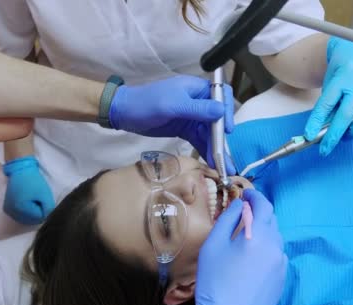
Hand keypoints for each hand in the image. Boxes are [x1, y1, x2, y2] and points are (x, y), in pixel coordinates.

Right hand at [2, 156, 54, 224]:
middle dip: (38, 211)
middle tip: (40, 199)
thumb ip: (48, 209)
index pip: (38, 218)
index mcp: (20, 209)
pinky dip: (26, 212)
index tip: (43, 199)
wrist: (20, 169)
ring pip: (26, 218)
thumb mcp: (45, 195)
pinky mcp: (8, 208)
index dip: (44, 209)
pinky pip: (20, 215)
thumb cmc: (33, 181)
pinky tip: (29, 203)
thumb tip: (46, 217)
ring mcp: (9, 210)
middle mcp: (12, 212)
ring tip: (34, 199)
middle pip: (31, 220)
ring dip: (32, 212)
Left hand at [109, 75, 234, 173]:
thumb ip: (197, 109)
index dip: (228, 112)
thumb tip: (222, 111)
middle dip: (222, 138)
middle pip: (218, 118)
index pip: (222, 96)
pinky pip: (199, 139)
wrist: (125, 112)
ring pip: (209, 132)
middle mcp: (198, 101)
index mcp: (197, 89)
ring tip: (222, 168)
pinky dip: (205, 149)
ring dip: (215, 148)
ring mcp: (191, 116)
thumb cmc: (147, 103)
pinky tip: (211, 162)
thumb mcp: (173, 105)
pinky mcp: (184, 128)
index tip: (228, 130)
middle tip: (226, 158)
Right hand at [185, 189, 286, 304]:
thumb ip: (228, 219)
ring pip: (274, 239)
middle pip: (271, 221)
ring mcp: (281, 265)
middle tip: (242, 213)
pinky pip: (275, 256)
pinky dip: (265, 249)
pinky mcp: (281, 280)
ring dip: (262, 231)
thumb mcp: (213, 246)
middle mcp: (276, 247)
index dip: (255, 196)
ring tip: (244, 237)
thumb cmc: (215, 282)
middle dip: (258, 213)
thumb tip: (240, 204)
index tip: (245, 193)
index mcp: (260, 236)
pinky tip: (250, 259)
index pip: (264, 206)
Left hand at [305, 36, 352, 155]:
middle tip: (325, 148)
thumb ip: (328, 107)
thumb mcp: (329, 86)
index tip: (309, 136)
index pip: (325, 104)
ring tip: (346, 134)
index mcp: (339, 80)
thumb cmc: (340, 74)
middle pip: (347, 115)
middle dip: (334, 135)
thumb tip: (321, 132)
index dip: (316, 122)